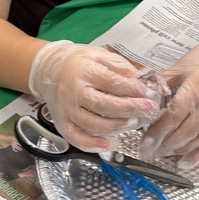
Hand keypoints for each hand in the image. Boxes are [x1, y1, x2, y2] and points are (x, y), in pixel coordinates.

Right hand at [28, 40, 161, 151]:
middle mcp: (74, 92)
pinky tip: (111, 144)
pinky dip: (93, 145)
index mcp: (84, 71)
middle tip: (149, 110)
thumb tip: (141, 78)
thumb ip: (120, 65)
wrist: (48, 69)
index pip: (112, 82)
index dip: (133, 90)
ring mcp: (67, 110)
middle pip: (104, 106)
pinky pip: (77, 139)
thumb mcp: (99, 54)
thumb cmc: (78, 62)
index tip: (150, 93)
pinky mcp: (62, 124)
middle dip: (130, 109)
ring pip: (93, 125)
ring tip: (135, 123)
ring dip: (117, 127)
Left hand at [141, 20, 198, 165]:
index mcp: (196, 90)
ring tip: (164, 154)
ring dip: (179, 152)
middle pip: (183, 135)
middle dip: (164, 147)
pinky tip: (188, 161)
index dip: (156, 134)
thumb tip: (143, 101)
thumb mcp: (180, 67)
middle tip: (150, 152)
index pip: (172, 119)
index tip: (144, 143)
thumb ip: (161, 85)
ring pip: (197, 143)